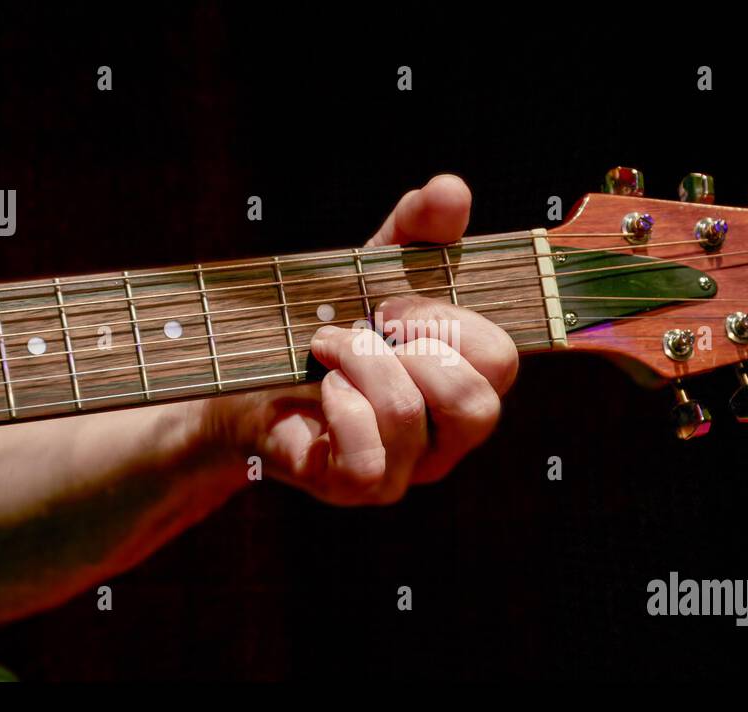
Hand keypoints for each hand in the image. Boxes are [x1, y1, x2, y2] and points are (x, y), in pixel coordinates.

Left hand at [207, 174, 518, 504]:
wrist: (246, 376)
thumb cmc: (327, 324)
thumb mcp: (374, 267)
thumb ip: (418, 229)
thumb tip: (452, 189)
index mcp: (465, 380)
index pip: (501, 360)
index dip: (450, 321)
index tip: (391, 301)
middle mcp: (447, 435)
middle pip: (477, 403)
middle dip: (412, 345)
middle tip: (366, 322)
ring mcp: (405, 468)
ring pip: (408, 417)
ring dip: (358, 361)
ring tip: (326, 344)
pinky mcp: (357, 486)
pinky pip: (368, 460)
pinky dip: (341, 409)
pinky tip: (323, 389)